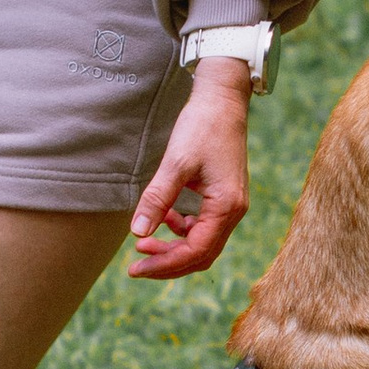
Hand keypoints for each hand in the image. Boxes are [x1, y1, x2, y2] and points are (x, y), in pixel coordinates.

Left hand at [128, 57, 252, 279]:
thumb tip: (137, 232)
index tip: (135, 267)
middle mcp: (233, 211)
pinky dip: (182, 230)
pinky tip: (164, 219)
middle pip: (201, 255)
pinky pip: (204, 227)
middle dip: (168, 263)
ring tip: (143, 245)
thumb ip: (157, 199)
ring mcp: (231, 205)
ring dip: (174, 249)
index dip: (164, 264)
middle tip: (135, 267)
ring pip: (202, 243)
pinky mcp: (223, 197)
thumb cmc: (202, 127)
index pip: (195, 251)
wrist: (222, 101)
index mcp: (226, 206)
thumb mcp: (175, 163)